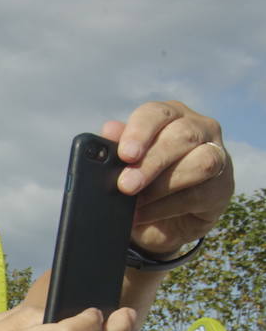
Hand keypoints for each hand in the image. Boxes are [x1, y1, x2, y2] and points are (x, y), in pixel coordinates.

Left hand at [103, 101, 233, 255]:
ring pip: (200, 162)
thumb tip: (108, 129)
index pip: (157, 113)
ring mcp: (216, 155)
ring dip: (163, 185)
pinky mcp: (221, 187)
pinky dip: (165, 207)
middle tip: (125, 185)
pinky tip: (144, 215)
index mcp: (170, 116)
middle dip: (151, 162)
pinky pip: (198, 194)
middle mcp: (199, 128)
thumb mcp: (124, 166)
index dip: (140, 132)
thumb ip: (116, 148)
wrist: (161, 218)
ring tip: (135, 204)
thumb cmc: (141, 180)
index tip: (125, 155)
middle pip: (181, 136)